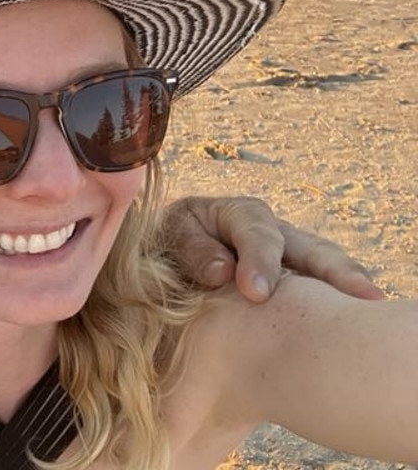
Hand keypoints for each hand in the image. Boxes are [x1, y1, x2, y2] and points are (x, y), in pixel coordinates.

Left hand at [162, 196, 383, 302]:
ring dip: (345, 282)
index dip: (259, 259)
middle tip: (354, 295)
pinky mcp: (293, 281)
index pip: (255, 231)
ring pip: (321, 264)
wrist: (161, 255)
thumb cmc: (164, 245)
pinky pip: (320, 287)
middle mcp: (269, 230)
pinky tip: (354, 318)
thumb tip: (223, 271)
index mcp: (234, 214)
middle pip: (307, 244)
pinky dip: (337, 298)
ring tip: (368, 303)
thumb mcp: (168, 238)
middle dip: (330, 269)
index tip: (256, 293)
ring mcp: (287, 256)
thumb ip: (192, 249)